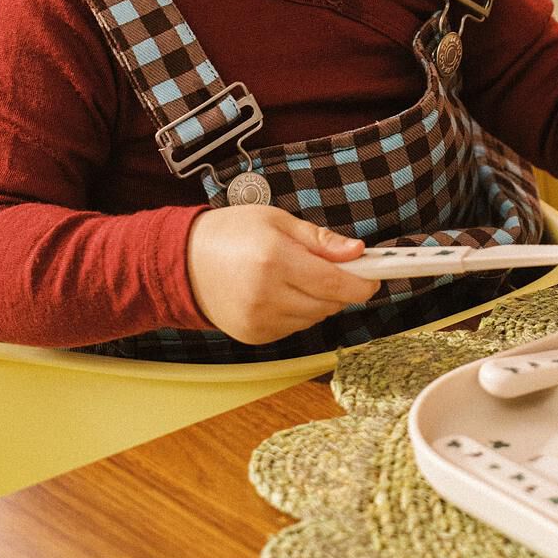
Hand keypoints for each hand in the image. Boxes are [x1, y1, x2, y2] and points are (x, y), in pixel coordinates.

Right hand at [185, 205, 379, 344]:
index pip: (335, 284)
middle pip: (329, 305)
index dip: (361, 283)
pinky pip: (294, 327)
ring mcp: (258, 320)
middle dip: (338, 289)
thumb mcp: (278, 221)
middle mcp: (267, 295)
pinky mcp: (253, 336)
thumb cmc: (231, 233)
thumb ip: (320, 240)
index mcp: (275, 260)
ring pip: (314, 319)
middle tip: (329, 269)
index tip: (374, 277)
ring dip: (317, 301)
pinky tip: (278, 293)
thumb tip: (357, 252)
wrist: (183, 261)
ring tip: (294, 276)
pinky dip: (296, 313)